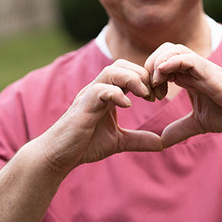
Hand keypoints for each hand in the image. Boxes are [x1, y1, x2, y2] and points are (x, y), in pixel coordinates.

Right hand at [40, 60, 162, 172]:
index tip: (160, 96)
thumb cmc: (85, 145)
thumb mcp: (119, 141)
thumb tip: (162, 144)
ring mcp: (90, 95)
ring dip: (132, 79)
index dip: (148, 79)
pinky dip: (115, 94)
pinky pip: (100, 90)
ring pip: (112, 71)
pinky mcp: (83, 106)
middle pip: (122, 64)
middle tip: (155, 95)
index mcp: (108, 93)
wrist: (59, 156)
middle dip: (143, 76)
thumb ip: (140, 139)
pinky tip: (127, 106)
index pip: (130, 72)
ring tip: (144, 95)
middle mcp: (99, 89)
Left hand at [145, 43, 221, 146]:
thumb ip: (179, 129)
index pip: (160, 63)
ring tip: (155, 84)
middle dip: (149, 66)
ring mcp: (199, 67)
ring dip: (157, 63)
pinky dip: (170, 62)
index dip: (149, 77)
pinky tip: (162, 75)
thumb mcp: (198, 123)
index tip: (149, 96)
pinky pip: (185, 57)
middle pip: (162, 51)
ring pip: (171, 49)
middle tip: (148, 89)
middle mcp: (191, 68)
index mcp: (186, 76)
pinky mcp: (208, 70)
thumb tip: (161, 141)